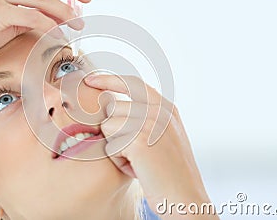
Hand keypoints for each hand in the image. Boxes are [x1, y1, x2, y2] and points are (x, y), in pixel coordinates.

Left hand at [84, 74, 215, 217]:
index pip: (132, 82)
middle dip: (115, 131)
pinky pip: (110, 144)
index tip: (91, 79)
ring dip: (116, 147)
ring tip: (138, 160)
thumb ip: (145, 117)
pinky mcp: (139, 140)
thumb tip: (112, 106)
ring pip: (108, 126)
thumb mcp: (164, 135)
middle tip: (135, 151)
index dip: (109, 79)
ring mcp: (150, 123)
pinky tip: (137, 168)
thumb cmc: (170, 171)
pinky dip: (119, 160)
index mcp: (166, 107)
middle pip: (112, 108)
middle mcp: (159, 111)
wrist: (185, 197)